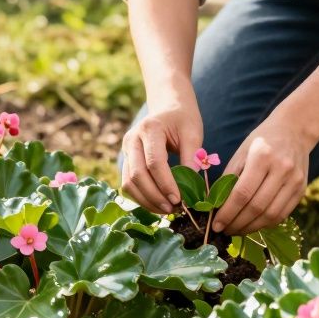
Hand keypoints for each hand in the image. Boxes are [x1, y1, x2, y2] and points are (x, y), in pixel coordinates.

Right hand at [121, 92, 202, 213]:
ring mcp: (126, 150)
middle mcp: (132, 139)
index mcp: (150, 129)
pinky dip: (141, 198)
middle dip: (155, 196)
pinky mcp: (126, 160)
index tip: (180, 200)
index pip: (154, 162)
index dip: (166, 184)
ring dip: (147, 201)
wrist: (168, 107)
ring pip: (128, 183)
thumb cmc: (183, 119)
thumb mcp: (193, 132)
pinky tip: (158, 204)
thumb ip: (192, 157)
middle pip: (137, 175)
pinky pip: (128, 184)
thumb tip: (191, 188)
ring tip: (167, 210)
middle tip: (174, 209)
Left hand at [211, 113, 310, 234]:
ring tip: (236, 230)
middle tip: (224, 231)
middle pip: (257, 207)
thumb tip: (216, 207)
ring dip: (251, 228)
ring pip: (271, 215)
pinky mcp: (302, 190)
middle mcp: (282, 169)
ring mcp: (295, 181)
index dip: (228, 213)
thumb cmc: (262, 141)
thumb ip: (229, 179)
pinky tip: (253, 224)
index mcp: (262, 156)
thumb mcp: (241, 153)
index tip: (216, 225)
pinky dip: (265, 223)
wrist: (294, 131)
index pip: (242, 193)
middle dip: (237, 224)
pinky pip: (282, 214)